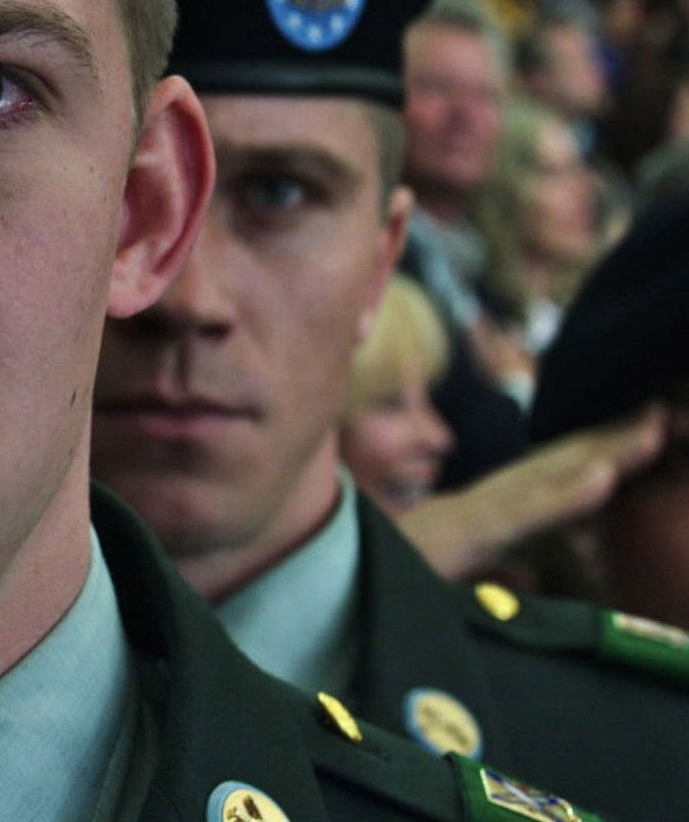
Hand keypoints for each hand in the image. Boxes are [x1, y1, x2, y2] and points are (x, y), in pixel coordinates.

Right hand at [398, 405, 664, 579]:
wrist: (332, 580)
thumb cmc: (384, 577)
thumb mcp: (445, 576)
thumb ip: (487, 571)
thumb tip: (524, 578)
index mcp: (483, 511)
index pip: (547, 477)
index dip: (593, 451)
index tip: (639, 428)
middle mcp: (483, 502)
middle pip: (556, 466)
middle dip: (610, 440)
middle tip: (661, 409)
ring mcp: (476, 515)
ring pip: (550, 480)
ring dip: (604, 454)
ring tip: (652, 431)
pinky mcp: (467, 536)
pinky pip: (523, 516)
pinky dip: (565, 497)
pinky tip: (604, 479)